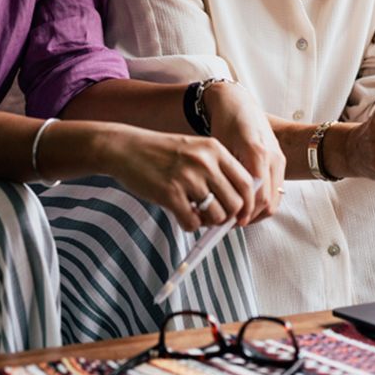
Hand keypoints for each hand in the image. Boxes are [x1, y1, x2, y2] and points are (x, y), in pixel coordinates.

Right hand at [103, 124, 256, 231]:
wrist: (126, 149)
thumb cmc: (162, 153)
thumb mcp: (195, 150)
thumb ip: (217, 169)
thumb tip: (239, 204)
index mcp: (214, 149)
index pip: (246, 182)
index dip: (248, 203)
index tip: (241, 215)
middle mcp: (205, 162)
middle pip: (235, 202)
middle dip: (227, 217)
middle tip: (214, 217)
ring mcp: (188, 178)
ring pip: (217, 215)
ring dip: (208, 222)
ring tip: (195, 214)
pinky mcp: (170, 194)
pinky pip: (193, 223)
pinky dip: (189, 225)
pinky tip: (180, 215)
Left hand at [203, 81, 285, 222]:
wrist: (238, 103)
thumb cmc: (226, 123)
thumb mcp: (220, 149)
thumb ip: (226, 177)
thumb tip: (222, 206)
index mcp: (258, 154)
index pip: (260, 197)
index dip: (246, 215)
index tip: (230, 223)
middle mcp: (274, 158)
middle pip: (270, 203)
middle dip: (251, 217)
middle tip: (231, 223)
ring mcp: (280, 159)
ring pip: (276, 199)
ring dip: (258, 211)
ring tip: (237, 215)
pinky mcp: (280, 160)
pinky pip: (276, 189)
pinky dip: (264, 200)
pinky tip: (246, 202)